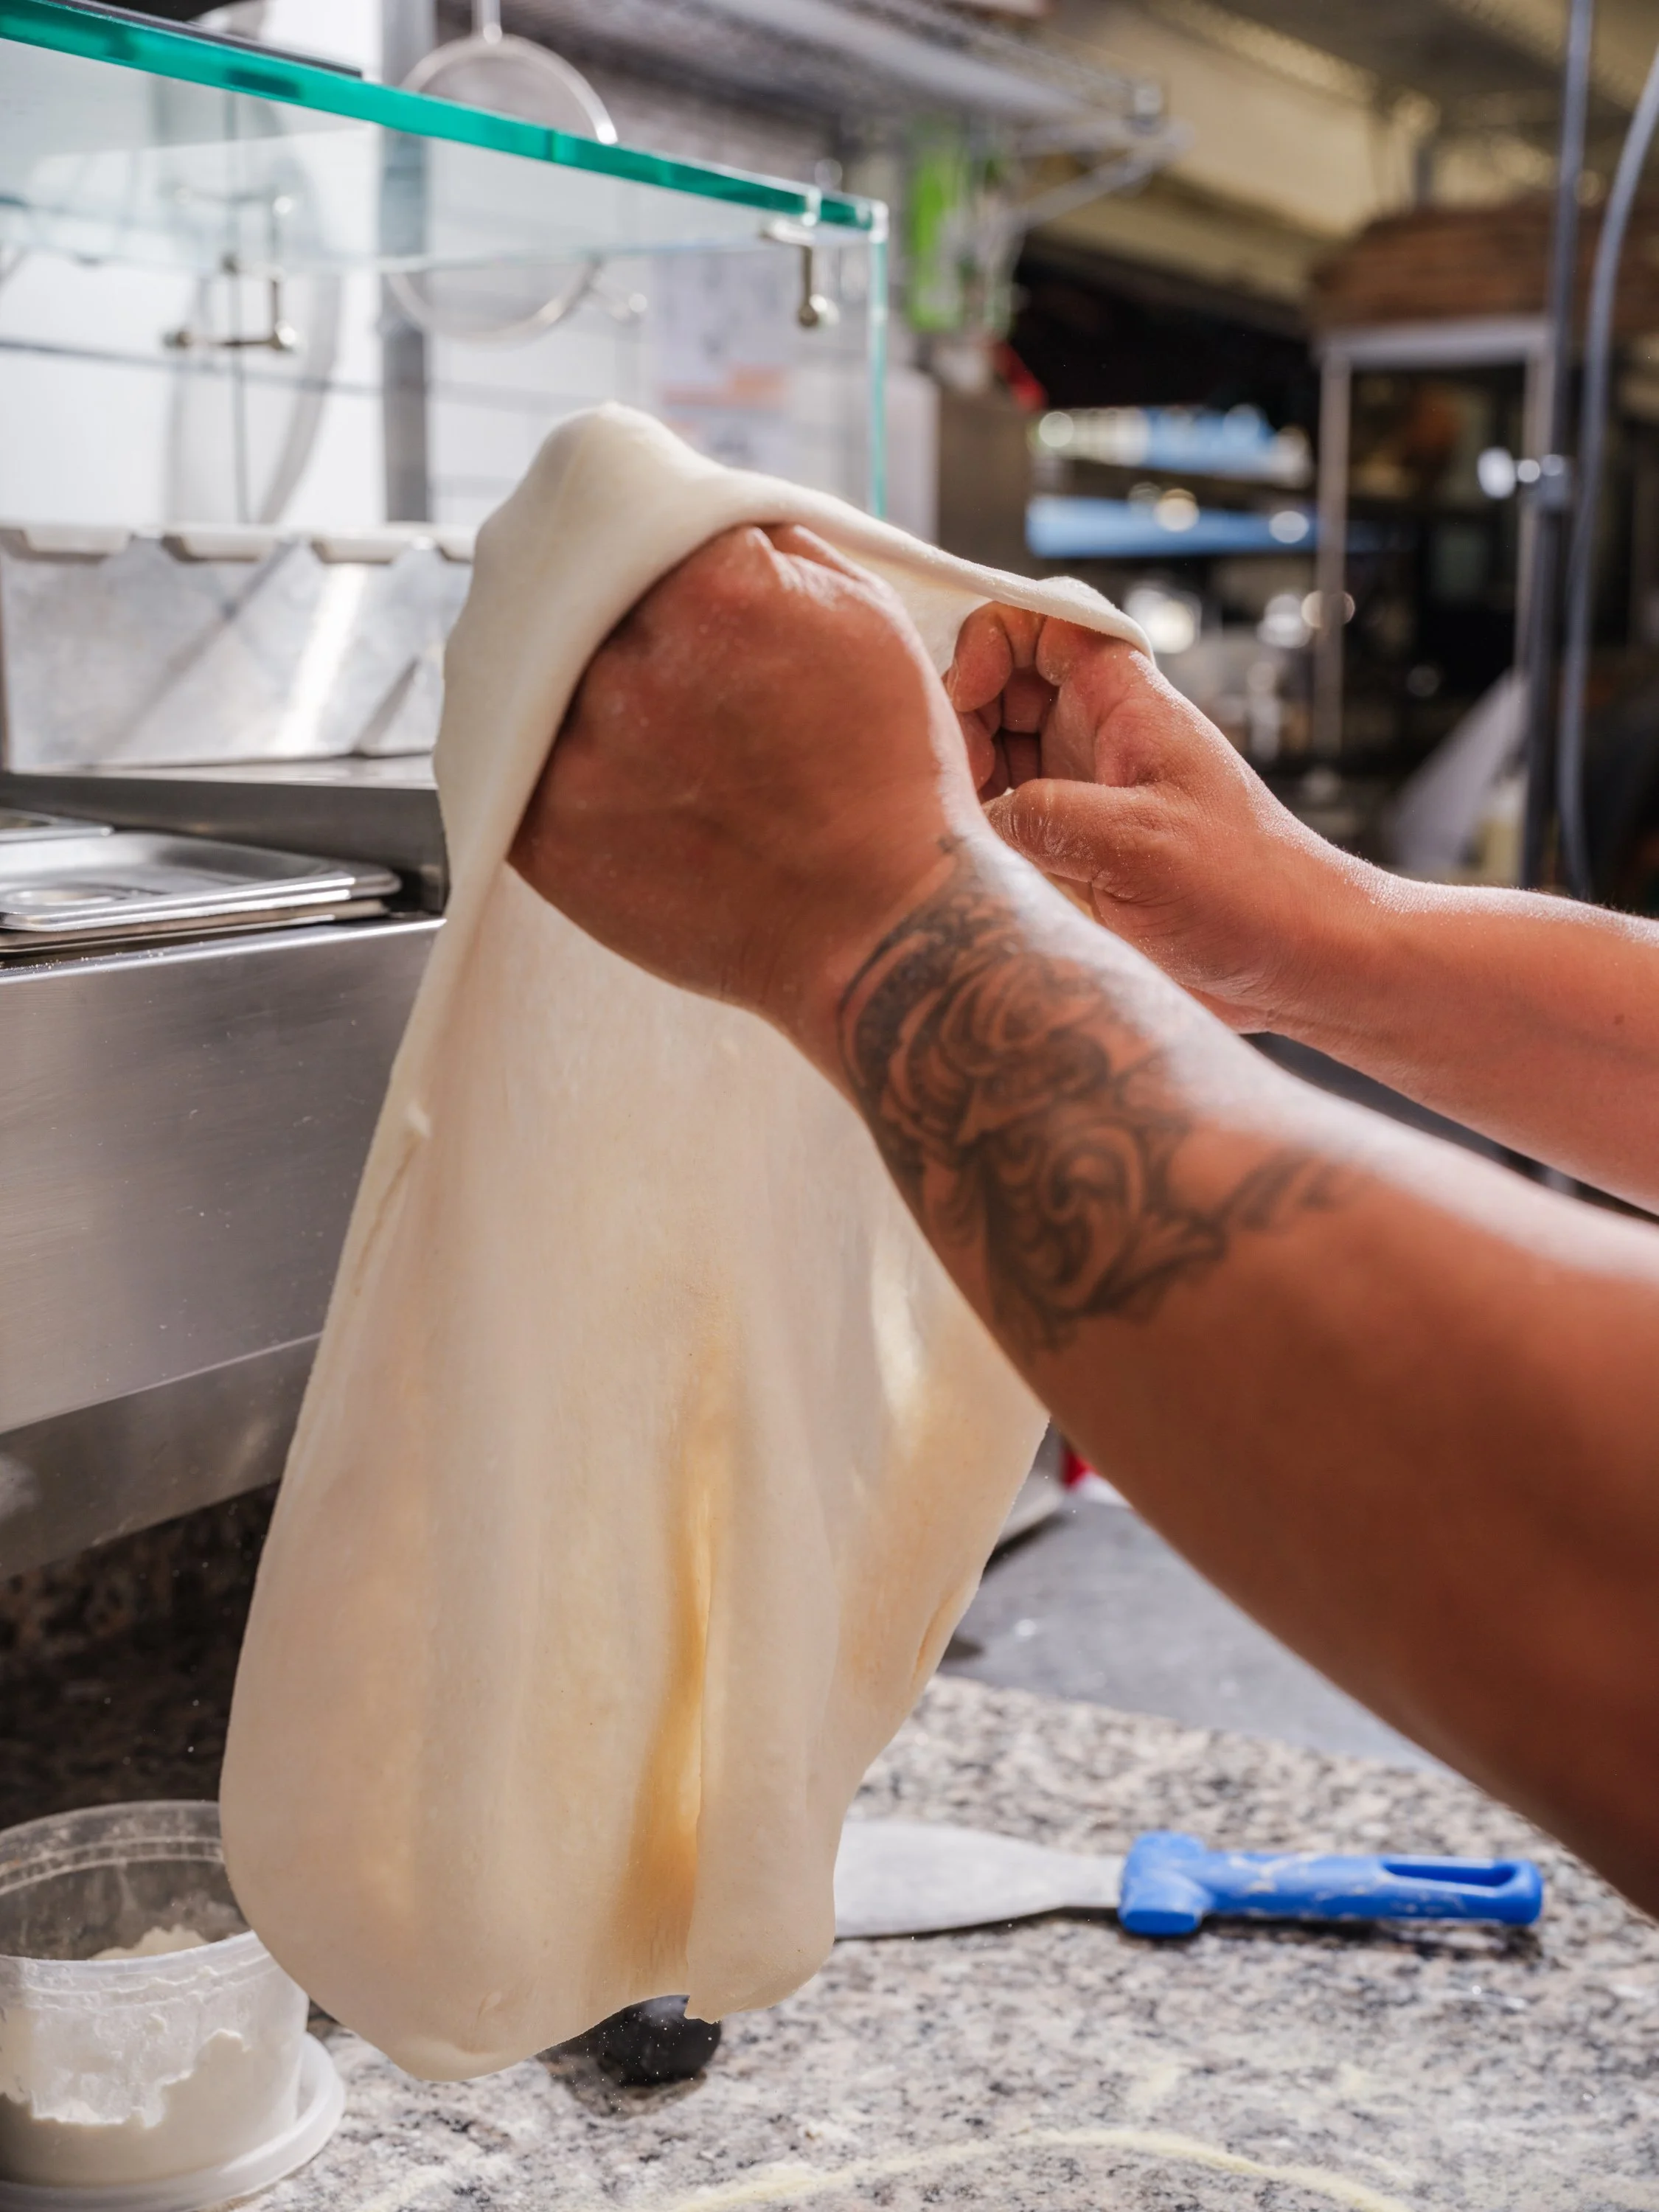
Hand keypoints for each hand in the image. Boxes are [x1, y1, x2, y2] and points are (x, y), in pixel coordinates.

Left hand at [511, 524, 983, 1070]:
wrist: (878, 924)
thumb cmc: (887, 778)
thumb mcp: (863, 614)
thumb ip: (767, 541)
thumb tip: (696, 509)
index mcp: (714, 587)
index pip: (626, 514)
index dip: (629, 534)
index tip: (630, 553)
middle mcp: (634, 663)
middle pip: (563, 588)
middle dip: (579, 596)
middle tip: (609, 626)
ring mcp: (580, 751)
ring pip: (520, 672)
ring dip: (545, 673)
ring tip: (614, 707)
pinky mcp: (545, 832)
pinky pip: (500, 760)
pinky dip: (528, 748)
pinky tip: (581, 759)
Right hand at [947, 605, 1370, 1030]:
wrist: (1300, 962)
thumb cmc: (1250, 890)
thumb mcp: (1139, 847)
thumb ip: (1045, 819)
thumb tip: (971, 817)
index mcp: (1126, 702)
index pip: (1042, 619)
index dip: (991, 638)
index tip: (970, 695)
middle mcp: (1099, 737)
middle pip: (1000, 690)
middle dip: (962, 723)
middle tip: (963, 784)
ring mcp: (1086, 794)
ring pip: (995, 757)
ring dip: (967, 784)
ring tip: (970, 832)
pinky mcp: (1078, 851)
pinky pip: (1008, 822)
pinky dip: (982, 835)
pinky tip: (983, 869)